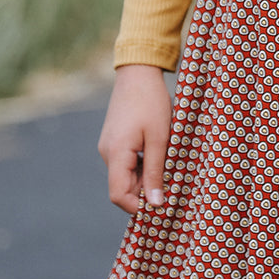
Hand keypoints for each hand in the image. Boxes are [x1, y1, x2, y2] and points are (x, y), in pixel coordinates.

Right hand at [97, 65, 171, 212]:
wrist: (138, 72)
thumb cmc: (151, 103)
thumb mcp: (159, 139)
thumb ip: (156, 173)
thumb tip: (156, 205)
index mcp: (116, 154)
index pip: (119, 196)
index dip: (138, 206)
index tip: (161, 204)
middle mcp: (107, 153)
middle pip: (123, 187)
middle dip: (145, 191)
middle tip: (171, 183)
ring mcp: (109, 146)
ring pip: (126, 175)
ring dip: (145, 177)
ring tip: (167, 164)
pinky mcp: (114, 140)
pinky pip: (126, 162)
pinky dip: (141, 165)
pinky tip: (158, 154)